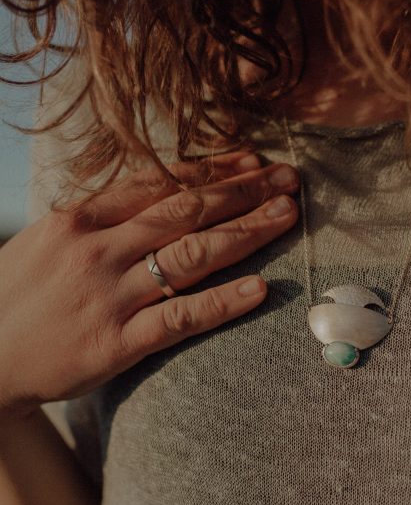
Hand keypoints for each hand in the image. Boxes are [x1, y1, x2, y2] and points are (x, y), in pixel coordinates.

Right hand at [0, 150, 298, 418]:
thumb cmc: (11, 297)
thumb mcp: (43, 241)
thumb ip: (98, 220)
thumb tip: (152, 197)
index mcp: (78, 219)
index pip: (159, 185)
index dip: (211, 171)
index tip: (251, 160)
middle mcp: (97, 250)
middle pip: (186, 211)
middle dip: (243, 192)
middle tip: (290, 179)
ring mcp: (109, 296)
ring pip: (192, 256)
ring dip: (247, 233)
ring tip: (288, 216)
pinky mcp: (116, 343)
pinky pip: (180, 318)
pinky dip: (222, 302)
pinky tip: (261, 288)